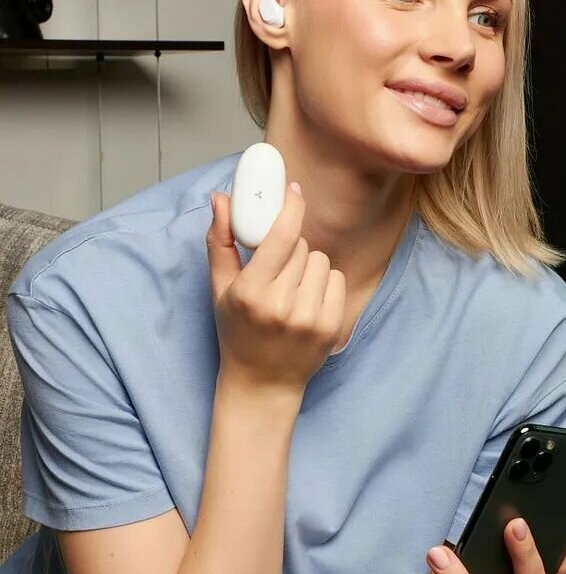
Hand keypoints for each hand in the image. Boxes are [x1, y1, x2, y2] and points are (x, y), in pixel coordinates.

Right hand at [206, 185, 346, 391]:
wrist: (262, 383)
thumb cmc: (237, 331)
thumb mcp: (220, 289)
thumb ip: (220, 241)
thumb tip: (221, 198)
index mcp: (252, 292)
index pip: (281, 236)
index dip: (291, 207)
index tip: (293, 190)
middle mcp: (282, 305)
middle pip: (302, 246)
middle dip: (291, 249)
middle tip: (277, 269)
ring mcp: (310, 318)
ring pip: (321, 261)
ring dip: (308, 267)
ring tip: (291, 290)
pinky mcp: (331, 327)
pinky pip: (337, 280)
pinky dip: (325, 284)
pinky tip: (307, 302)